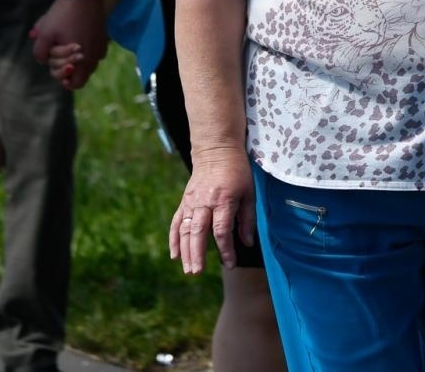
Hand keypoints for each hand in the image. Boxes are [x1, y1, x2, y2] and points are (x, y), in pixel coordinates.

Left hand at [29, 0, 107, 89]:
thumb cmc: (63, 14)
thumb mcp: (45, 34)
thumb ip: (40, 53)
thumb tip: (42, 60)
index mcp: (83, 60)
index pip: (75, 84)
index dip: (62, 78)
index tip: (54, 65)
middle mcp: (96, 56)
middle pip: (82, 74)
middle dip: (67, 67)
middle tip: (57, 52)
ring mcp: (101, 45)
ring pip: (88, 62)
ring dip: (75, 57)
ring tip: (65, 43)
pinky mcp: (103, 35)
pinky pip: (94, 49)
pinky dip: (84, 47)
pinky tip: (75, 35)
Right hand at [168, 146, 255, 272]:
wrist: (216, 151)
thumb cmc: (238, 172)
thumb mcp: (249, 193)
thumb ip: (247, 219)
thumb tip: (246, 244)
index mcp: (223, 200)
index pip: (221, 230)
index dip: (226, 249)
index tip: (230, 264)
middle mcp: (205, 202)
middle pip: (198, 232)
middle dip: (197, 254)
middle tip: (197, 272)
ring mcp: (192, 202)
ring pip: (185, 229)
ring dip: (185, 251)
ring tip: (188, 270)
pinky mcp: (185, 201)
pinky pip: (176, 222)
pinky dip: (174, 239)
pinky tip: (174, 255)